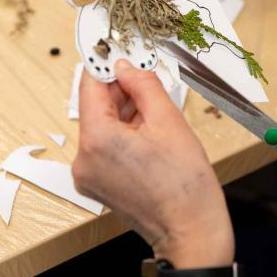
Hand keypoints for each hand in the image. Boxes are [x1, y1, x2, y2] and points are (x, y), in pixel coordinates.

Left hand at [73, 60, 234, 268]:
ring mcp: (88, 174)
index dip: (105, 64)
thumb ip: (143, 85)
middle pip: (96, 106)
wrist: (192, 229)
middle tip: (147, 77)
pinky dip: (124, 131)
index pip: (90, 86)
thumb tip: (126, 65)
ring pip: (102, 124)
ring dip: (126, 111)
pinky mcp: (97, 183)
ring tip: (157, 112)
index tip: (117, 47)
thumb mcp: (168, 120)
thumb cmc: (185, 183)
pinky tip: (150, 130)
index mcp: (97, 140)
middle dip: (122, 89)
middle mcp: (83, 159)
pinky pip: (105, 144)